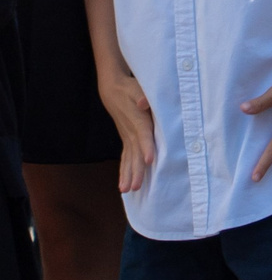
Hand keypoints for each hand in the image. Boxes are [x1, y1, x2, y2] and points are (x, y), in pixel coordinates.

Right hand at [98, 64, 155, 194]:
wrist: (113, 90)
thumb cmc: (131, 88)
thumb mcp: (139, 88)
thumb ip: (143, 96)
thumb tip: (143, 102)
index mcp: (138, 120)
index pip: (143, 136)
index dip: (146, 148)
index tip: (150, 160)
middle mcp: (132, 132)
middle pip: (134, 154)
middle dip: (136, 170)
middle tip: (135, 187)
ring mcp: (127, 137)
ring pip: (128, 159)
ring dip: (128, 175)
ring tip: (127, 191)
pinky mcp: (126, 139)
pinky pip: (125, 158)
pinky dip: (124, 171)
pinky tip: (124, 185)